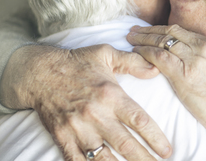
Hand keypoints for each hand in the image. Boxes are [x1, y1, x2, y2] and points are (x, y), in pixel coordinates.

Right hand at [0, 44, 172, 160]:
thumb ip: (132, 62)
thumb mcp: (106, 54)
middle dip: (145, 159)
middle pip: (126, 144)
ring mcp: (78, 128)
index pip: (139, 121)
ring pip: (103, 158)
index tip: (167, 150)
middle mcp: (96, 114)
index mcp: (110, 94)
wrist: (38, 72)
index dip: (155, 138)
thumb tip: (155, 69)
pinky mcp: (62, 138)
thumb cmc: (76, 62)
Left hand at [127, 25, 205, 152]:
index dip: (166, 30)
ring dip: (144, 38)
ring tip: (131, 37)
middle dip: (151, 29)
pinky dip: (145, 52)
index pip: (185, 31)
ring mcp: (194, 58)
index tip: (155, 30)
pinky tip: (136, 51)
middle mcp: (204, 46)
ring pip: (163, 41)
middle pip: (171, 32)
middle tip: (136, 29)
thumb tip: (202, 61)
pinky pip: (159, 56)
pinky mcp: (184, 74)